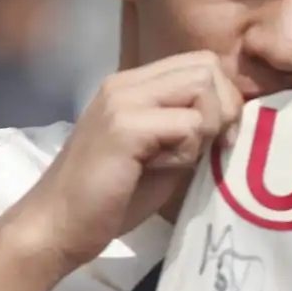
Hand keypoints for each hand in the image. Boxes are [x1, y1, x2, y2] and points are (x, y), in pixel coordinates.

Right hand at [19, 52, 242, 270]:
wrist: (58, 227)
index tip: (217, 138)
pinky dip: (187, 152)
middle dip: (223, 109)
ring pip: (202, 88)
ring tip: (176, 161)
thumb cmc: (110, 200)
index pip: (199, 63)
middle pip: (206, 67)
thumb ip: (189, 129)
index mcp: (132, 86)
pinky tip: (160, 170)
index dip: (222, 98)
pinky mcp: (125, 127)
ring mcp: (123, 101)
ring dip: (204, 129)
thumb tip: (233, 117)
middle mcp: (126, 84)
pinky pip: (188, 125)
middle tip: (211, 148)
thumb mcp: (161, 155)